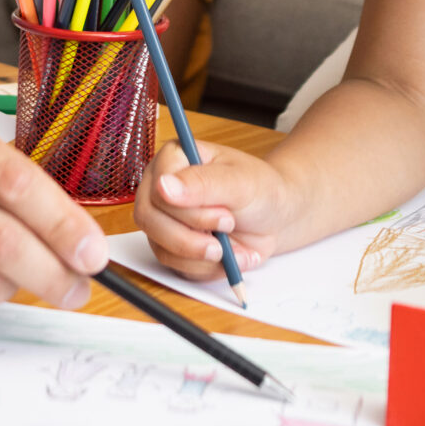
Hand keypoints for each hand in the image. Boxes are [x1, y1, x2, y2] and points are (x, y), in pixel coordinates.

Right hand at [132, 140, 295, 278]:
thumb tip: (163, 186)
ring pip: (161, 247)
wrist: (274, 217)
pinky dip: (206, 267)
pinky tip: (229, 255)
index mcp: (175, 158)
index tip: (224, 216)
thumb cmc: (259, 190)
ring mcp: (164, 218)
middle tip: (228, 231)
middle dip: (192, 236)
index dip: (188, 211)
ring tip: (233, 247)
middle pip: (150, 219)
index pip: (157, 189)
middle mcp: (161, 187)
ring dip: (202, 255)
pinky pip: (175, 266)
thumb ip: (203, 183)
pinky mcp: (171, 246)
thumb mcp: (240, 182)